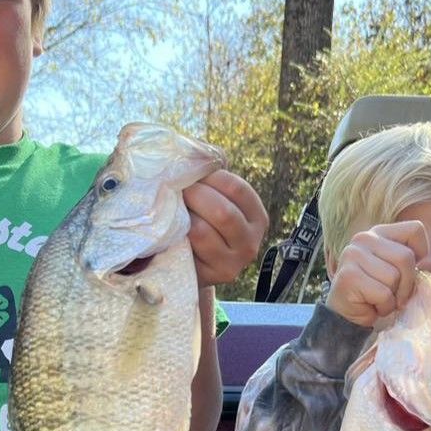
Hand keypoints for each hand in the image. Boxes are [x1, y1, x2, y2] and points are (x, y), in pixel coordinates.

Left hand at [183, 169, 267, 286]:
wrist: (194, 264)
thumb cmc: (204, 222)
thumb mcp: (216, 200)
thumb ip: (213, 180)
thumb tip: (197, 154)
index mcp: (257, 217)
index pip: (237, 189)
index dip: (210, 177)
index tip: (193, 175)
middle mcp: (251, 242)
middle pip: (222, 212)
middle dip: (195, 196)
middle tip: (178, 191)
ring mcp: (234, 263)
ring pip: (202, 231)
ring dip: (183, 216)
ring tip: (174, 209)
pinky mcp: (212, 276)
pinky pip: (189, 249)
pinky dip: (178, 234)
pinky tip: (172, 228)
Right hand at [325, 221, 428, 327]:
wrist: (348, 314)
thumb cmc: (377, 293)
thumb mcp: (401, 274)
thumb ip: (418, 265)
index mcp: (380, 233)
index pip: (415, 230)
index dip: (421, 253)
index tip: (409, 271)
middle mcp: (364, 238)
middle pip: (406, 257)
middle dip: (407, 283)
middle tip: (395, 294)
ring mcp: (353, 255)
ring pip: (394, 277)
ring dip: (393, 297)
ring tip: (380, 299)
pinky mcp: (349, 276)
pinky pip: (383, 294)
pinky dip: (383, 306)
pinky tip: (371, 305)